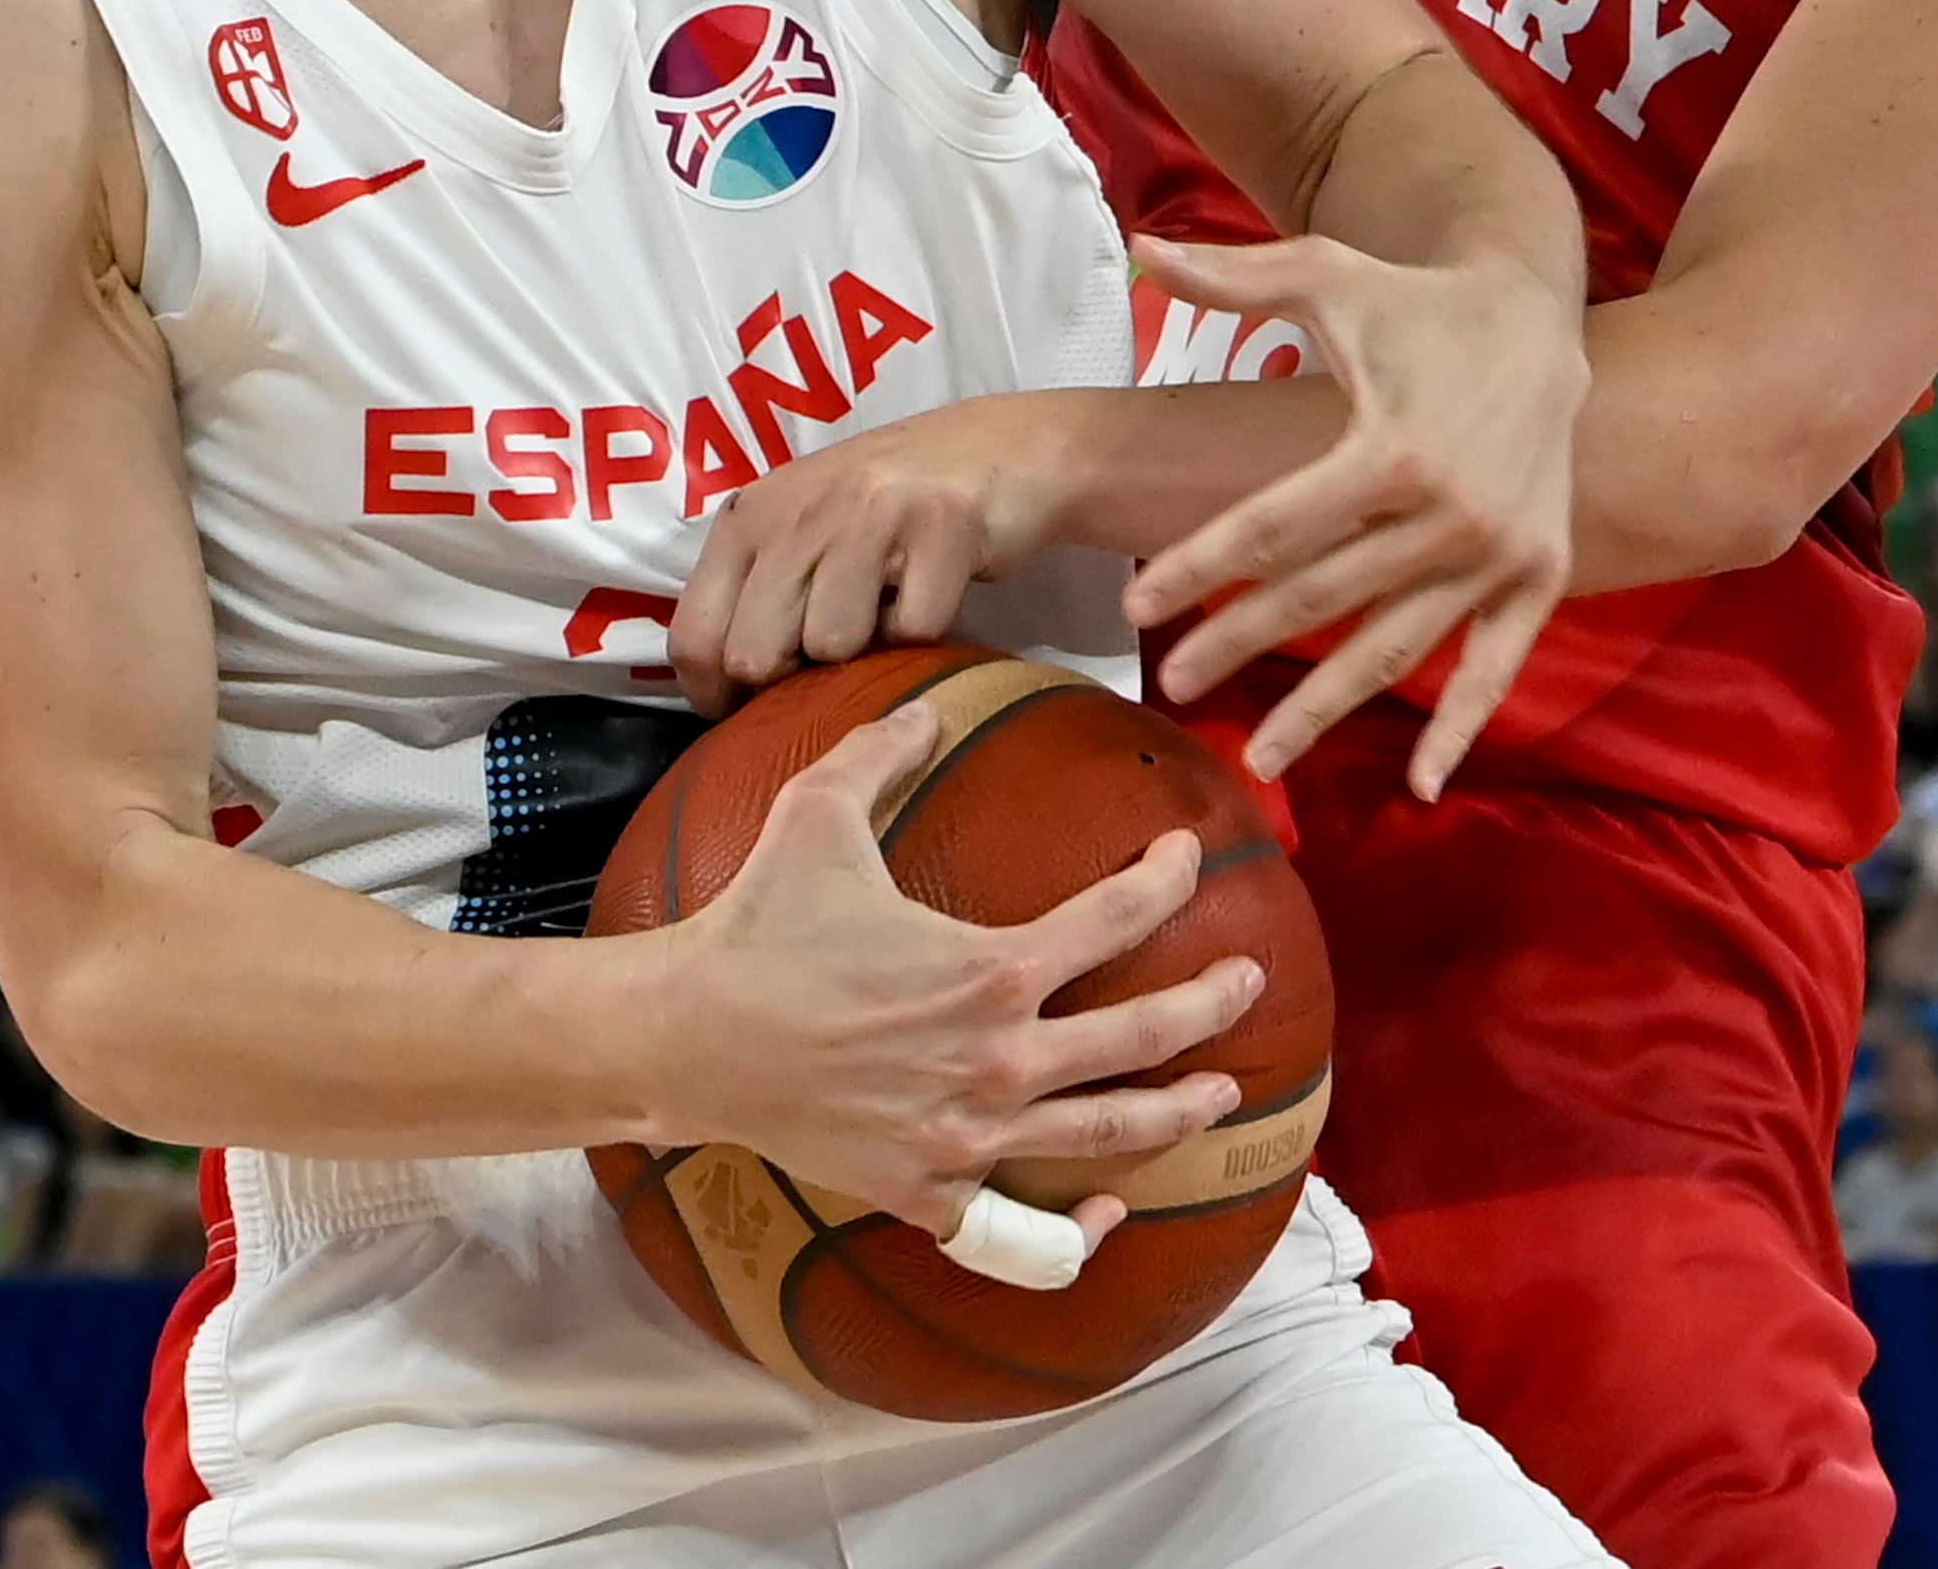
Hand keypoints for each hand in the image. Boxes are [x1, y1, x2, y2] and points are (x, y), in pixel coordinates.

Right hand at [630, 703, 1257, 1250]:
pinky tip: (1110, 1206)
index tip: (1186, 854)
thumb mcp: (816, 812)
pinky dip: (1076, 1226)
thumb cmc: (758, 925)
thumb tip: (925, 708)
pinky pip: (1024, 1230)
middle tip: (1246, 979)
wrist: (691, 1038)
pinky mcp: (929, 1192)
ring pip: (1108, 1132)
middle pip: (1144, 1036)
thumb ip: (880, 751)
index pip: (1116, 917)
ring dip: (1178, 1111)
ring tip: (1220, 1091)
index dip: (1166, 877)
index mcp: (991, 967)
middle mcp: (1000, 1057)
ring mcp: (970, 1135)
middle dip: (1211, 1002)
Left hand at [671, 393, 1084, 712]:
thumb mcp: (799, 528)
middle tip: (836, 657)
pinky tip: (932, 592)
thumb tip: (723, 686)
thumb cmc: (886, 502)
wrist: (1004, 445)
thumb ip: (756, 590)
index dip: (715, 694)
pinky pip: (914, 631)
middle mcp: (798, 511)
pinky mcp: (941, 527)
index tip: (750, 711)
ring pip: (832, 647)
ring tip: (888, 610)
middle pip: (755, 656)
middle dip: (794, 680)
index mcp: (749, 516)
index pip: (694, 636)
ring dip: (866, 652)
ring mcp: (869, 514)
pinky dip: (926, 633)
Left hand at [1119, 229, 1582, 795]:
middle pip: (1323, 596)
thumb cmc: (1417, 303)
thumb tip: (1142, 250)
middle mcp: (1452, 511)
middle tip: (1173, 686)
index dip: (1198, 566)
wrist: (1540, 319)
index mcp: (1393, 445)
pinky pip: (1497, 665)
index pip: (1274, 527)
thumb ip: (1233, 276)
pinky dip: (1463, 727)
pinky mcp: (1542, 574)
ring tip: (1261, 758)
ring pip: (1398, 648)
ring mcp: (1501, 552)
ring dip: (1327, 707)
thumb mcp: (1330, 274)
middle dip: (1240, 643)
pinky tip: (1419, 785)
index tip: (1136, 603)